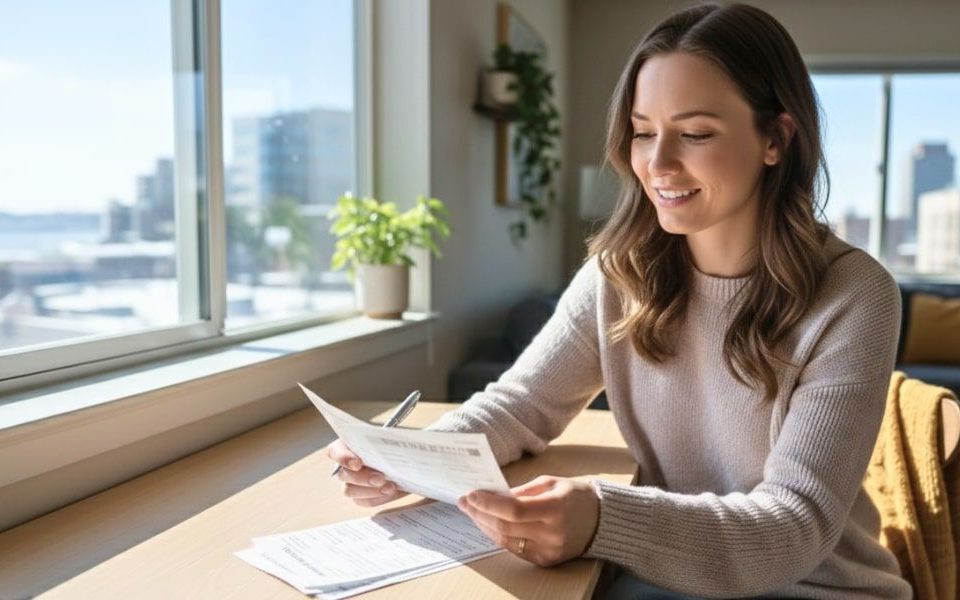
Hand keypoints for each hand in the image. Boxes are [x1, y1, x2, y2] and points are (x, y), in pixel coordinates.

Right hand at [326, 439, 407, 506]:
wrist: (405, 462)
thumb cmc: (396, 447)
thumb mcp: (393, 441)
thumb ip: (387, 443)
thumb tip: (391, 448)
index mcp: (348, 446)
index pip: (334, 451)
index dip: (343, 457)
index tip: (357, 463)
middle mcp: (346, 465)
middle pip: (343, 475)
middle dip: (362, 478)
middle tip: (381, 478)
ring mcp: (351, 483)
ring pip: (349, 491)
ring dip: (370, 491)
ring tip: (391, 486)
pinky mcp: (361, 497)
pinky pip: (364, 501)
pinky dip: (379, 498)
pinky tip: (391, 491)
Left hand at [457, 475, 599, 566]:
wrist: (602, 521)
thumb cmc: (575, 496)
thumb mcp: (550, 483)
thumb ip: (520, 491)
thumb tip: (491, 496)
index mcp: (555, 509)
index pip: (513, 510)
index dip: (488, 503)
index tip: (470, 494)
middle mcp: (552, 534)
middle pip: (504, 528)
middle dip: (479, 514)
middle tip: (465, 502)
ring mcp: (548, 551)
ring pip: (505, 541)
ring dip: (484, 526)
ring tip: (473, 512)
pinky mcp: (546, 561)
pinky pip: (514, 549)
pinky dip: (499, 536)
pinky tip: (490, 524)